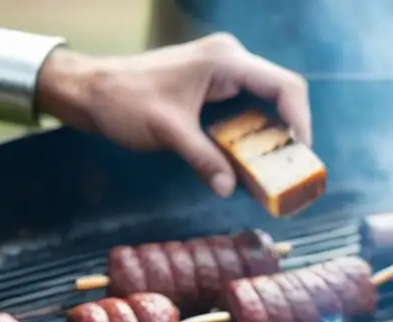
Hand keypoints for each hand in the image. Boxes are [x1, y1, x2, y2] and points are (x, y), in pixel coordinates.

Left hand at [37, 34, 310, 196]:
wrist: (91, 90)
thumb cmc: (124, 101)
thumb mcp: (168, 132)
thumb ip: (203, 158)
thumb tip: (229, 189)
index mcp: (225, 61)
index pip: (284, 86)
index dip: (301, 120)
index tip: (300, 155)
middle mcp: (231, 60)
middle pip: (281, 93)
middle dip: (290, 132)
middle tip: (291, 170)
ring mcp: (224, 71)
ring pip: (267, 102)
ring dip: (273, 135)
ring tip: (275, 170)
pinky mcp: (215, 85)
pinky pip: (248, 107)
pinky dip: (255, 133)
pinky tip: (252, 160)